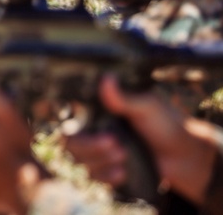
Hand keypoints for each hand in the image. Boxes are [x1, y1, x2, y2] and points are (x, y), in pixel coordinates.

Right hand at [63, 76, 218, 205]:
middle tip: (116, 145)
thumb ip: (124, 97)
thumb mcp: (147, 106)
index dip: (78, 128)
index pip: (71, 119)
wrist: (184, 156)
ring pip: (81, 161)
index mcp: (100, 113)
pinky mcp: (108, 169)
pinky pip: (94, 176)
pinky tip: (122, 172)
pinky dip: (106, 176)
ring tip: (124, 157)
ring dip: (101, 162)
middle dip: (91, 147)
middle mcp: (94, 131)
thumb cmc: (167, 124)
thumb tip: (107, 79)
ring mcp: (100, 152)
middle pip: (71, 143)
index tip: (103, 132)